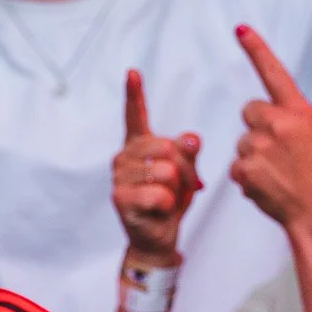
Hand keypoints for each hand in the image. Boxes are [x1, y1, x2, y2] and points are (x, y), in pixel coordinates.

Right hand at [112, 70, 200, 264]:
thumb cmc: (169, 202)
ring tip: (168, 201)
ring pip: (166, 172)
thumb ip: (187, 153)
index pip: (135, 116)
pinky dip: (166, 206)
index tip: (133, 72)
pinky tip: (157, 212)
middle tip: (182, 187)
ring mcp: (120, 177)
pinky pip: (159, 194)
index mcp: (139, 145)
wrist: (157, 238)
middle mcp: (124, 157)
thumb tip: (191, 139)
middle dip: (185, 169)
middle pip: (167, 147)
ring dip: (177, 190)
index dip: (134, 94)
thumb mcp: (186, 172)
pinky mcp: (120, 198)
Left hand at [230, 24, 311, 233]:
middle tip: (279, 151)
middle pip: (250, 111)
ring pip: (243, 142)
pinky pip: (236, 168)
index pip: (275, 74)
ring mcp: (260, 146)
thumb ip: (299, 118)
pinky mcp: (245, 168)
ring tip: (280, 175)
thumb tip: (272, 112)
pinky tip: (269, 187)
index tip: (239, 29)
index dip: (257, 50)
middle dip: (258, 127)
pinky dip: (248, 178)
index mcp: (301, 113)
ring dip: (254, 157)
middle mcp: (280, 124)